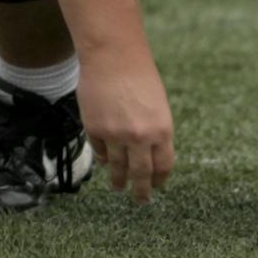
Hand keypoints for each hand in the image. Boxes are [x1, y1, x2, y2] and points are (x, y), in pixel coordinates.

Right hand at [77, 53, 174, 201]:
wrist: (113, 56)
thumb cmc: (139, 77)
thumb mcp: (158, 106)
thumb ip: (156, 132)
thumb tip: (149, 157)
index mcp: (162, 130)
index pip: (163, 166)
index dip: (159, 179)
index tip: (156, 186)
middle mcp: (139, 137)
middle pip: (140, 174)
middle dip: (141, 191)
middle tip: (140, 200)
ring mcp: (115, 134)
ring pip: (118, 167)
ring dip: (119, 179)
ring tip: (119, 187)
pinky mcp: (94, 128)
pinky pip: (100, 151)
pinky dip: (104, 158)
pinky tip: (106, 161)